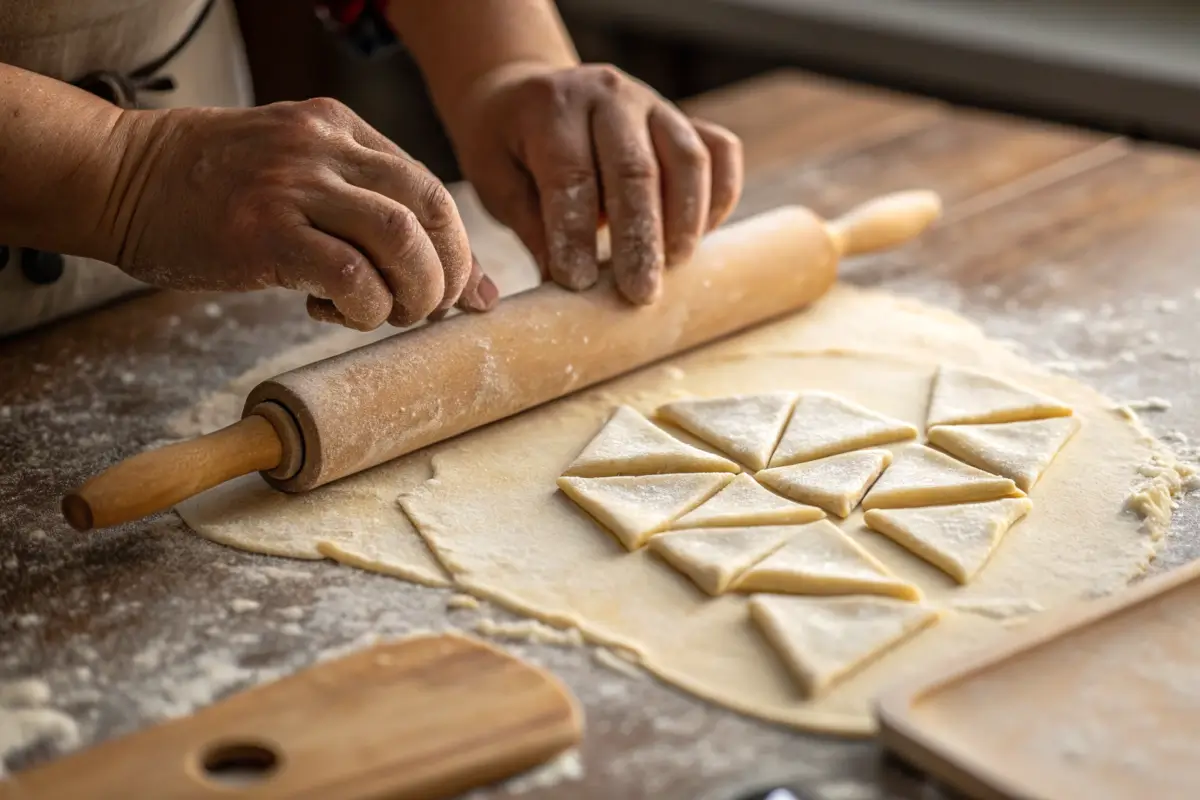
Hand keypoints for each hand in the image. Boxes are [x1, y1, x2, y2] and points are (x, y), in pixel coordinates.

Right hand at [109, 98, 497, 330]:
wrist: (120, 178)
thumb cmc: (214, 193)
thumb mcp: (301, 180)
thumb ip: (375, 216)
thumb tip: (473, 289)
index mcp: (341, 129)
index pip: (431, 189)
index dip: (457, 250)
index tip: (456, 292)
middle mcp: (325, 147)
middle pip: (431, 209)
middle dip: (445, 274)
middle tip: (424, 310)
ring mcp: (294, 183)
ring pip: (399, 238)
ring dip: (411, 293)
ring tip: (385, 314)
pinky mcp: (263, 229)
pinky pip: (348, 274)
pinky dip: (361, 306)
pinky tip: (331, 311)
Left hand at [449, 63, 742, 304]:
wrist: (529, 96)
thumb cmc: (510, 147)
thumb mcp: (498, 180)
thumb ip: (530, 225)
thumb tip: (559, 285)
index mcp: (552, 106)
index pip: (571, 173)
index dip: (575, 231)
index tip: (577, 282)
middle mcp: (608, 95)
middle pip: (635, 169)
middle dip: (639, 238)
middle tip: (638, 293)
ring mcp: (654, 104)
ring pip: (687, 159)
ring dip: (685, 221)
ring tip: (672, 268)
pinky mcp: (684, 120)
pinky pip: (720, 152)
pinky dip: (720, 196)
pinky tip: (699, 237)